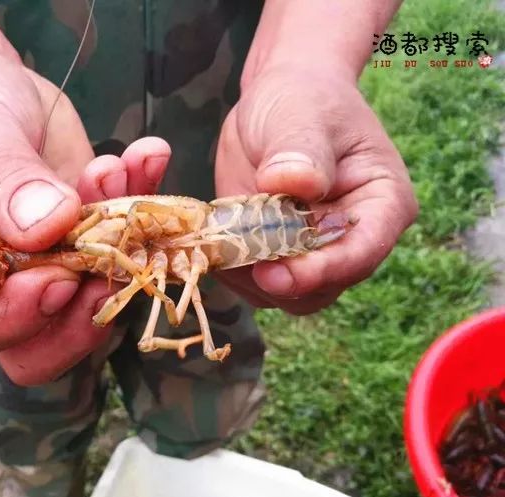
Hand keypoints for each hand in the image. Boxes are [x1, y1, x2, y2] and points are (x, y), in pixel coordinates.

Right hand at [0, 42, 170, 384]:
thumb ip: (5, 181)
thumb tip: (49, 229)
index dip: (8, 323)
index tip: (53, 278)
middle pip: (34, 350)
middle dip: (79, 317)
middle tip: (106, 261)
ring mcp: (46, 272)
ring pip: (88, 312)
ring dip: (118, 255)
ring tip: (114, 173)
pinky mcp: (88, 248)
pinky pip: (124, 255)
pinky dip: (143, 212)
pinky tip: (145, 158)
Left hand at [214, 66, 416, 314]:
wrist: (278, 99)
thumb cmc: (301, 98)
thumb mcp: (301, 114)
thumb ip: (302, 150)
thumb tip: (294, 182)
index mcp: (382, 204)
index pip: (361, 253)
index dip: (319, 271)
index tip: (275, 273)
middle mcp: (353, 238)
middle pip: (323, 287)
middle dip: (279, 281)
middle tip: (234, 257)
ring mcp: (316, 253)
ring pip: (289, 296)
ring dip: (251, 280)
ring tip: (220, 242)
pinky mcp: (281, 257)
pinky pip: (258, 285)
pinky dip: (235, 273)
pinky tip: (216, 243)